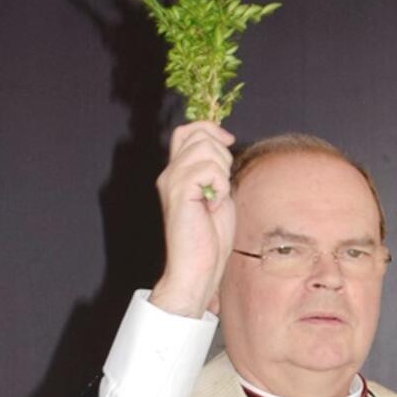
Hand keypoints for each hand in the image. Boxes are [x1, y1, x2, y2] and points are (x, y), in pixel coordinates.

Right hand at [150, 121, 237, 318]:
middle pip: (199, 135)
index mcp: (176, 174)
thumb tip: (224, 146)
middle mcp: (169, 173)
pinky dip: (219, 187)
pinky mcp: (179, 191)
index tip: (228, 141)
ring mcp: (172, 181)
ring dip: (221, 173)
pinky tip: (212, 206)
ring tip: (214, 199)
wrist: (198, 268)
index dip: (209, 129)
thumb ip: (215, 171)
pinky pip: (210, 169)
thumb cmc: (209, 239)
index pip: (186, 131)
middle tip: (220, 187)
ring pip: (206, 148)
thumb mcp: (216, 195)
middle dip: (221, 155)